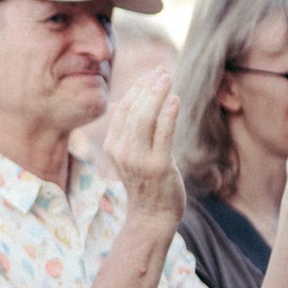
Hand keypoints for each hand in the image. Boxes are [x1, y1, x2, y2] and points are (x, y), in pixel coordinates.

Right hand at [102, 69, 183, 228]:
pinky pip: (162, 134)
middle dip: (147, 87)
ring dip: (156, 95)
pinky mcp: (157, 166)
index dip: (137, 89)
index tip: (152, 74)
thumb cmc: (146, 183)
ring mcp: (138, 159)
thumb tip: (121, 105)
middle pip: (132, 111)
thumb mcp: (131, 155)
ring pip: (144, 119)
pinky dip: (168, 114)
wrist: (153, 215)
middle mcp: (121, 151)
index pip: (122, 110)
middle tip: (162, 71)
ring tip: (168, 79)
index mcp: (113, 146)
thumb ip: (129, 131)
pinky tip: (175, 99)